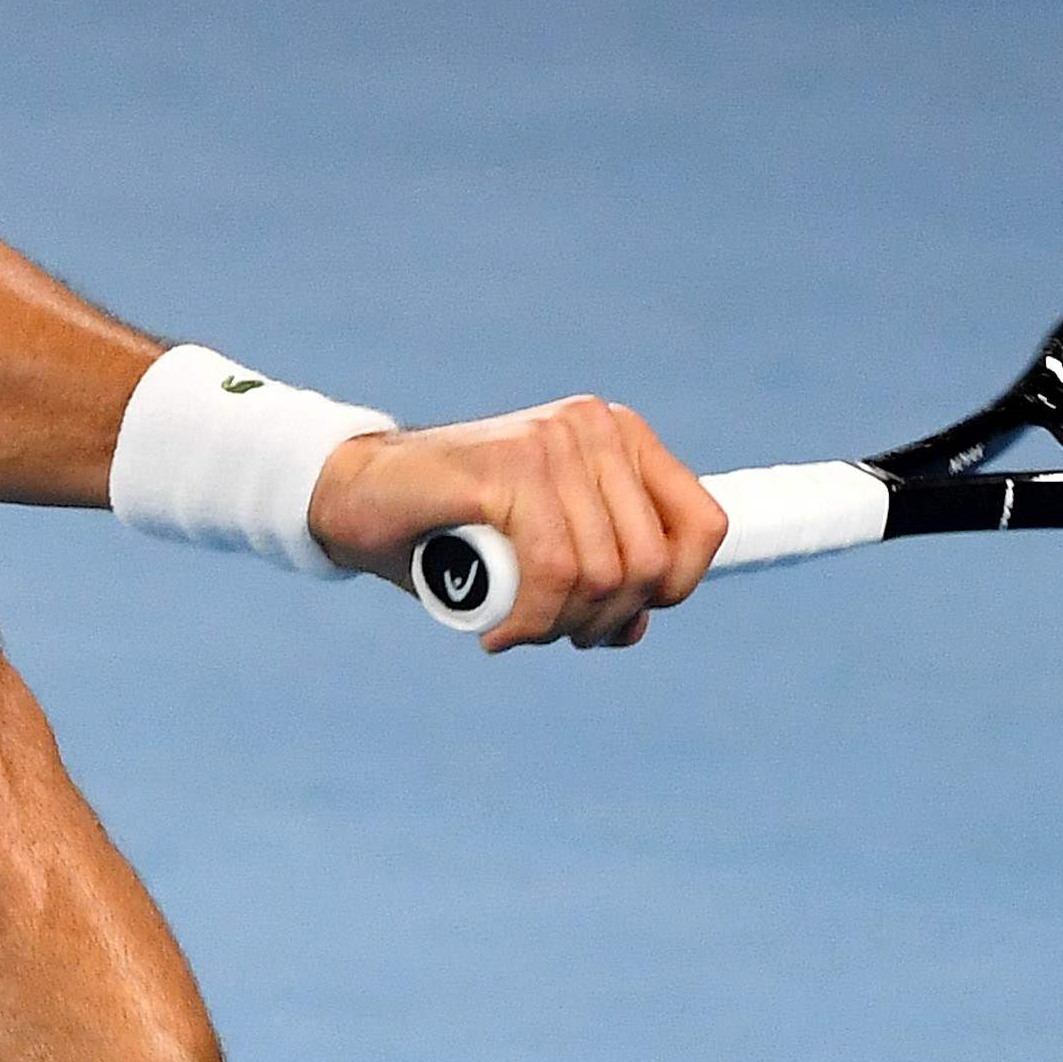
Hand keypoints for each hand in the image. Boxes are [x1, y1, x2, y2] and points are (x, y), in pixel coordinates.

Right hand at [310, 397, 724, 652]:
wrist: (357, 495)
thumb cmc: (448, 529)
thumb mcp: (539, 555)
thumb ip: (593, 579)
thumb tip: (635, 625)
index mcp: (620, 437)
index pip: (705, 525)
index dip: (670, 590)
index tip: (610, 616)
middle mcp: (595, 427)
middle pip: (650, 562)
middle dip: (602, 621)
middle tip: (547, 632)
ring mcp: (553, 441)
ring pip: (602, 573)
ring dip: (560, 628)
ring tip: (515, 630)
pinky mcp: (511, 466)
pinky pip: (554, 570)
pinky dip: (531, 621)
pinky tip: (499, 633)